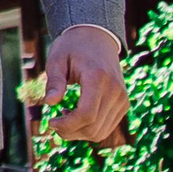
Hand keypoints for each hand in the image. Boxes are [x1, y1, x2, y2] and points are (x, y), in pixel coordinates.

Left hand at [40, 25, 127, 144]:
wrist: (97, 38)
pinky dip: (90, 128)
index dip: (68, 125)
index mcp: (98, 78)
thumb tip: (49, 103)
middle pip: (94, 127)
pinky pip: (107, 126)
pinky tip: (75, 116)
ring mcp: (122, 99)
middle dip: (71, 132)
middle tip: (53, 124)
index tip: (50, 122)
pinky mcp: (123, 104)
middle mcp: (115, 91)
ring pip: (102, 132)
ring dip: (79, 133)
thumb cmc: (72, 47)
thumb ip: (54, 81)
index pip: (87, 114)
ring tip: (63, 118)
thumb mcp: (57, 59)